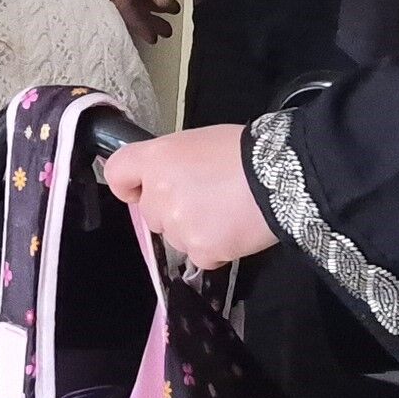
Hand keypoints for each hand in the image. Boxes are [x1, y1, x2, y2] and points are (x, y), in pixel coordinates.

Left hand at [101, 124, 274, 267]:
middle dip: (171, 209)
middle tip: (205, 197)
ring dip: (194, 229)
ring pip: (175, 236)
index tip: (138, 188)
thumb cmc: (246, 152)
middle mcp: (159, 194)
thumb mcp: (199, 142)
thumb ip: (173, 162)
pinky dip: (214, 247)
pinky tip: (234, 229)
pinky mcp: (201, 250)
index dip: (127, 184)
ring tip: (226, 212)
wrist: (281, 177)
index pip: (118, 173)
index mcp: (157, 159)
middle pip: (150, 212)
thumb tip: (169, 177)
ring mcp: (179, 226)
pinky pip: (198, 255)